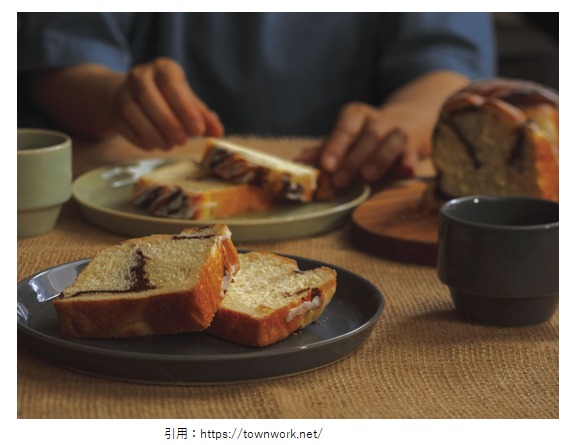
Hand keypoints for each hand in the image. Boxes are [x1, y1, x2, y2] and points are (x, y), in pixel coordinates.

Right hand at [112, 57, 223, 149]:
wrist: (133, 97)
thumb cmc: (169, 100)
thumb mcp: (188, 102)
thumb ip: (203, 117)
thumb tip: (218, 132)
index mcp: (164, 69)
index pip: (173, 86)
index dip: (186, 109)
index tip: (198, 130)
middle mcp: (140, 75)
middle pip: (149, 97)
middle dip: (168, 122)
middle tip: (183, 141)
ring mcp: (123, 92)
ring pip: (133, 111)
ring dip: (153, 133)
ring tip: (170, 145)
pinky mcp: (114, 110)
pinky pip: (124, 125)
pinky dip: (140, 138)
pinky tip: (154, 145)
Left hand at [296, 102, 417, 188]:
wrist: (401, 125)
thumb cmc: (363, 137)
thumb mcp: (342, 140)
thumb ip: (324, 150)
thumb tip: (298, 162)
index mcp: (356, 115)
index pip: (345, 127)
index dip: (336, 146)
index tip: (326, 165)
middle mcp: (378, 120)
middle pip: (369, 136)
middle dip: (354, 159)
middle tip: (340, 181)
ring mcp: (398, 132)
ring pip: (393, 140)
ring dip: (380, 159)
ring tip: (368, 177)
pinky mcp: (413, 147)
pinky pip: (412, 154)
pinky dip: (409, 162)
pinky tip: (406, 171)